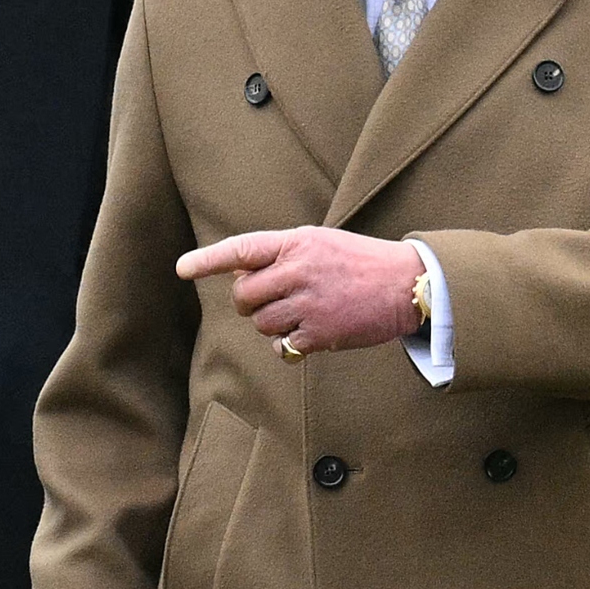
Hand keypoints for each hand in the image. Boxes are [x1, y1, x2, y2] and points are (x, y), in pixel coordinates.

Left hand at [179, 228, 425, 356]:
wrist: (407, 285)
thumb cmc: (358, 262)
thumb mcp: (319, 243)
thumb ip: (280, 254)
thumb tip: (238, 274)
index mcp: (296, 243)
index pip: (242, 249)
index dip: (208, 259)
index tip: (182, 269)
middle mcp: (299, 270)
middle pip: (244, 295)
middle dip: (248, 302)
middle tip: (269, 300)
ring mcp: (309, 303)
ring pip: (260, 322)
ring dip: (271, 324)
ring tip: (299, 313)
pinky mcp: (320, 333)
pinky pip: (282, 346)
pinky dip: (289, 344)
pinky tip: (311, 332)